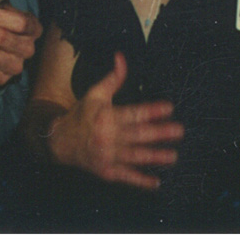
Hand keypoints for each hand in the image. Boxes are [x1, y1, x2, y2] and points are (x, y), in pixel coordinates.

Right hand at [49, 52, 182, 189]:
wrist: (60, 141)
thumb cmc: (81, 115)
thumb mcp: (95, 93)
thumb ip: (113, 78)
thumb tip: (121, 57)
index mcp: (106, 116)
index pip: (133, 113)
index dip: (152, 110)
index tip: (169, 107)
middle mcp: (108, 136)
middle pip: (138, 135)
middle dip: (159, 133)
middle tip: (179, 131)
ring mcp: (108, 156)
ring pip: (135, 156)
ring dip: (155, 157)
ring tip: (173, 156)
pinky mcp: (107, 171)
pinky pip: (126, 177)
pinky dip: (141, 181)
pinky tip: (156, 182)